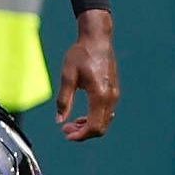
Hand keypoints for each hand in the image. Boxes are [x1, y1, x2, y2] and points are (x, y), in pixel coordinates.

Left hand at [59, 12, 117, 141]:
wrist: (97, 40)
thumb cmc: (80, 55)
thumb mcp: (67, 76)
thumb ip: (64, 100)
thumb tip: (59, 121)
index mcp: (100, 95)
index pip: (94, 125)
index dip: (80, 135)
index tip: (66, 135)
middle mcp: (111, 98)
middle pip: (101, 127)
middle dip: (83, 133)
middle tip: (65, 130)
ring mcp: (115, 95)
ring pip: (105, 121)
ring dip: (88, 127)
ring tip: (70, 124)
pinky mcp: (113, 92)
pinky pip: (106, 113)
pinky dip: (94, 119)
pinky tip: (81, 117)